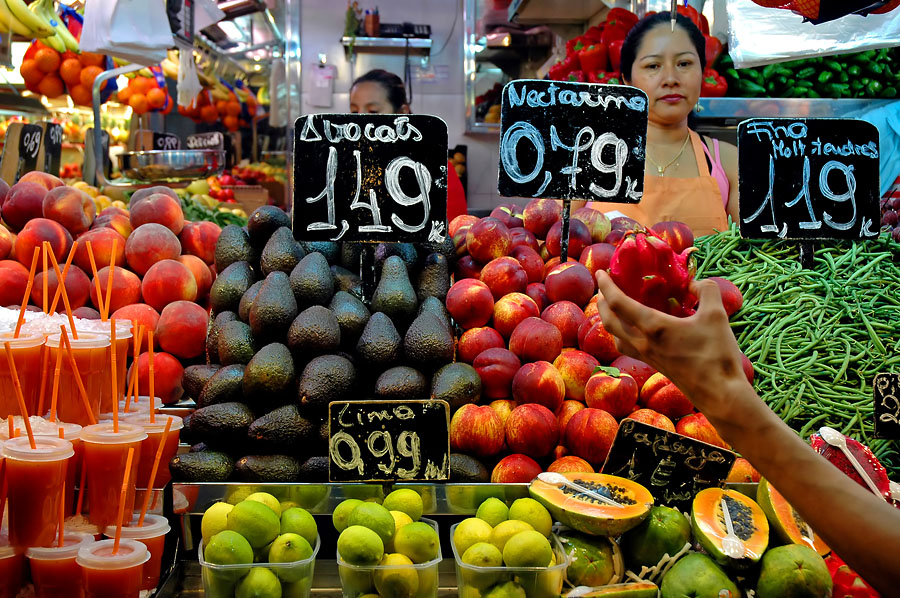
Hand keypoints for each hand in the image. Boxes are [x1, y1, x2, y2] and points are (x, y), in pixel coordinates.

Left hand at [595, 270, 749, 410]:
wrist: (719, 394)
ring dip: (608, 320)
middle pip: (609, 321)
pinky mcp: (655, 365)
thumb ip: (707, 291)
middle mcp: (643, 342)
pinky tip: (634, 331)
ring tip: (612, 308)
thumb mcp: (717, 315)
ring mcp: (647, 356)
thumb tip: (695, 282)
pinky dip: (622, 335)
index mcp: (653, 327)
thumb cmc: (717, 354)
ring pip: (616, 337)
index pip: (618, 303)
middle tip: (602, 288)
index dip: (606, 286)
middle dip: (602, 302)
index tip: (601, 273)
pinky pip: (628, 347)